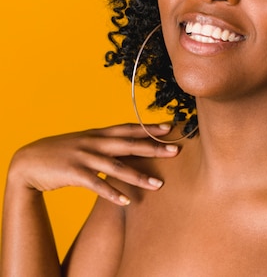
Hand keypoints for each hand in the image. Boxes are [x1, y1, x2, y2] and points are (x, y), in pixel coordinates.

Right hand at [7, 123, 177, 204]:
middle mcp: (94, 142)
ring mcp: (84, 157)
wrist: (28, 162)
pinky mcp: (74, 173)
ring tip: (158, 185)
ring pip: (117, 167)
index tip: (168, 127)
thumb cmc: (60, 152)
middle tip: (175, 151)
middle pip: (128, 144)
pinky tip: (127, 201)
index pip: (128, 128)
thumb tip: (124, 144)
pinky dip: (112, 193)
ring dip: (139, 176)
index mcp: (97, 133)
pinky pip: (97, 184)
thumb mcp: (83, 142)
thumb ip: (103, 143)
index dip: (148, 127)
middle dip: (153, 148)